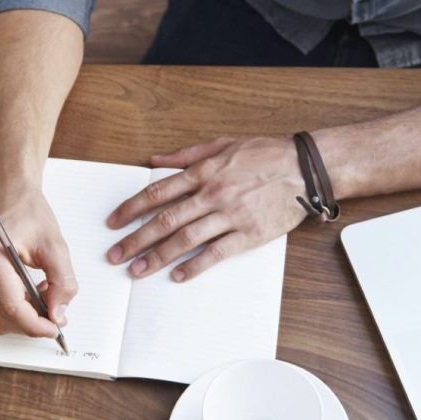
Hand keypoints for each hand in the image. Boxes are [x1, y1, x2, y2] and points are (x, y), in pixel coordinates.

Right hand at [0, 182, 78, 337]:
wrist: (9, 192)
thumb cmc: (28, 212)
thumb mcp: (55, 244)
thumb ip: (62, 281)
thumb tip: (58, 314)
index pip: (11, 305)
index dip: (35, 325)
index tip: (55, 328)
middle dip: (29, 324)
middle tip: (54, 316)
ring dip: (20, 317)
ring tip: (42, 295)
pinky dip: (11, 309)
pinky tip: (28, 292)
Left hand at [105, 136, 308, 281]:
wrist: (305, 168)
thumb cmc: (265, 154)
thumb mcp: (222, 144)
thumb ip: (186, 154)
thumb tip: (155, 160)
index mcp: (203, 172)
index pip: (158, 192)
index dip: (132, 208)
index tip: (114, 222)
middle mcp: (212, 194)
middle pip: (165, 220)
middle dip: (136, 239)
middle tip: (115, 254)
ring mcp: (230, 215)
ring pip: (185, 239)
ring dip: (157, 256)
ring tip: (137, 270)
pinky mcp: (249, 233)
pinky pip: (216, 253)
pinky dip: (195, 265)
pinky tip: (178, 275)